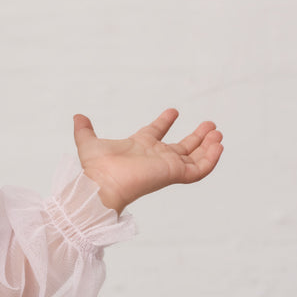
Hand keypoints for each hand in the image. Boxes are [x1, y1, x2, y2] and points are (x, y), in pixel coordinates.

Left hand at [73, 109, 222, 213]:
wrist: (102, 186)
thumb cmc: (94, 169)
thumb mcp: (88, 142)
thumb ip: (84, 129)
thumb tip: (77, 116)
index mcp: (139, 147)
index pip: (156, 133)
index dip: (165, 122)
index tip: (173, 111)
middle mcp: (155, 157)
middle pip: (181, 147)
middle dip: (196, 137)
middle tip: (210, 125)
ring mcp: (166, 166)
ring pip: (193, 158)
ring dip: (207, 146)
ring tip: (218, 132)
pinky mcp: (173, 174)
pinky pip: (198, 170)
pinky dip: (210, 160)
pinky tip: (218, 146)